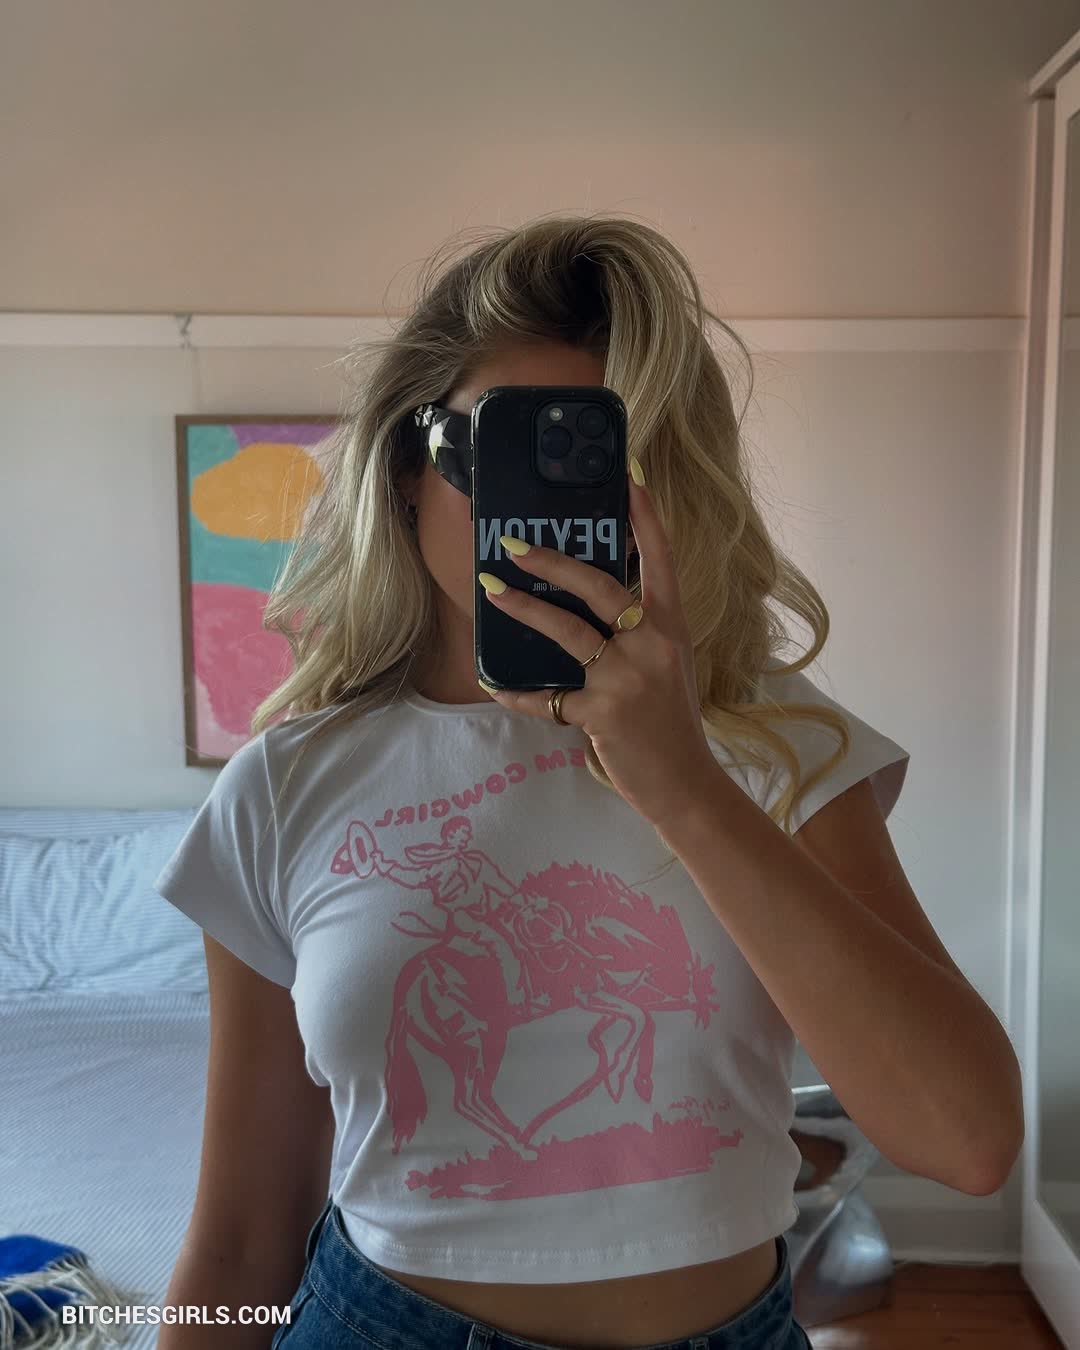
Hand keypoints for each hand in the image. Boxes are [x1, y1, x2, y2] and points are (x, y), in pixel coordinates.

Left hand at [476, 456, 719, 832]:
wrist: (684, 782)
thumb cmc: (670, 720)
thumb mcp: (666, 664)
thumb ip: (636, 632)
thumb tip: (583, 601)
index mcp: (671, 627)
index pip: (661, 560)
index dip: (645, 517)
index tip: (629, 474)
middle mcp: (652, 644)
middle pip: (600, 587)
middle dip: (554, 561)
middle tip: (514, 544)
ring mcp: (627, 678)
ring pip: (568, 631)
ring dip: (525, 609)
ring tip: (491, 587)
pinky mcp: (602, 712)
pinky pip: (547, 697)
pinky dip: (517, 693)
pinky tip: (493, 684)